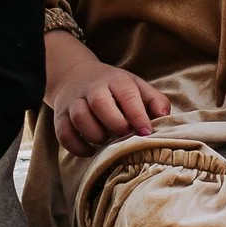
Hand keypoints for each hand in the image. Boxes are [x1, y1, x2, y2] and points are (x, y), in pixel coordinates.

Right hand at [51, 46, 171, 158]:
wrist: (76, 76)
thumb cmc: (114, 88)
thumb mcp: (136, 86)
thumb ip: (154, 100)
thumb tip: (164, 116)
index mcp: (116, 80)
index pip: (127, 96)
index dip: (138, 116)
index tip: (146, 133)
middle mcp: (93, 88)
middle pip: (100, 104)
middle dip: (115, 125)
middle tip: (125, 136)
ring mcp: (74, 102)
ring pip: (80, 118)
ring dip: (95, 135)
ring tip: (106, 142)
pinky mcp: (60, 116)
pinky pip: (64, 134)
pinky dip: (77, 147)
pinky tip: (90, 150)